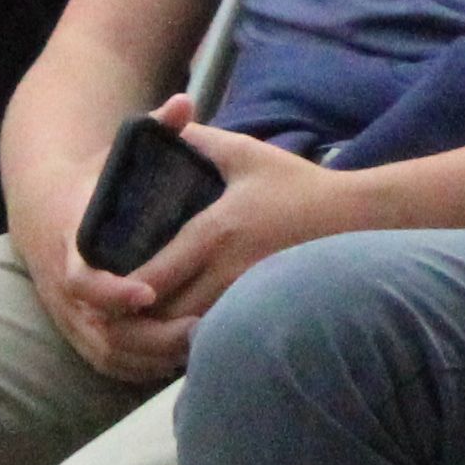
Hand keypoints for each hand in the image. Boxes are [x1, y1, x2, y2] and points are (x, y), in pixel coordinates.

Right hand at [16, 103, 202, 384]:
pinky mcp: (81, 332)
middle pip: (100, 329)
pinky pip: (108, 363)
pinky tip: (180, 362)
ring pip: (106, 353)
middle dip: (148, 336)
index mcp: (70, 245)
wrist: (47, 207)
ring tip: (200, 346)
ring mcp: (71, 315)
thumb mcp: (115, 151)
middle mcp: (65, 288)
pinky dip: (140, 369)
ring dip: (150, 356)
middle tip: (197, 329)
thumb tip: (183, 101)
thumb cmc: (93, 180)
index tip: (147, 293)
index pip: (81, 280)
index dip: (111, 291)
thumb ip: (153, 129)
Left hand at [131, 124, 374, 343]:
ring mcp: (248, 296)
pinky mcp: (266, 312)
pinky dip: (198, 338)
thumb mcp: (245, 154)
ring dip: (166, 332)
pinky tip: (189, 328)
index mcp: (214, 232)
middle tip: (121, 310)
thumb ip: (198, 140)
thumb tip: (161, 126)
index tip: (107, 285)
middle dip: (139, 320)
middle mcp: (227, 271)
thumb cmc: (297, 185)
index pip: (149, 278)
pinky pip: (219, 337)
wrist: (357, 217)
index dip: (120, 291)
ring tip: (150, 322)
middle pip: (163, 317)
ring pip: (189, 334)